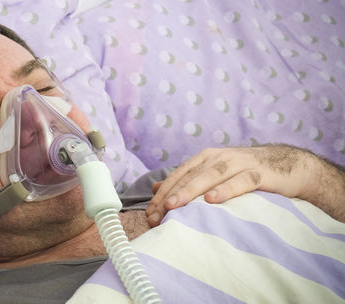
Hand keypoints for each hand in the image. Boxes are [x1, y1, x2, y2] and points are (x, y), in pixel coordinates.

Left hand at [145, 145, 318, 226]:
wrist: (290, 166)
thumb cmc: (246, 173)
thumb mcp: (214, 174)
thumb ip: (188, 180)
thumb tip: (157, 189)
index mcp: (206, 158)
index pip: (179, 175)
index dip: (163, 193)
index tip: (149, 213)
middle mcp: (219, 157)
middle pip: (191, 175)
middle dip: (171, 195)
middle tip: (156, 212)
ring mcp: (240, 163)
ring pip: (211, 176)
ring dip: (191, 190)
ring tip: (175, 204)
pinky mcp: (260, 173)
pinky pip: (241, 181)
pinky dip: (226, 189)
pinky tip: (212, 199)